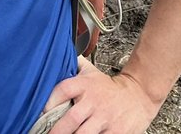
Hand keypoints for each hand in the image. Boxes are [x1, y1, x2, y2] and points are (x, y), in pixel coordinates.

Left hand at [44, 56, 160, 133]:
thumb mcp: (92, 73)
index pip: (63, 90)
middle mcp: (94, 101)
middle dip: (57, 131)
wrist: (139, 95)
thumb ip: (75, 66)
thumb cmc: (110, 88)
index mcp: (85, 85)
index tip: (41, 111)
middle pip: (71, 119)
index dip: (49, 101)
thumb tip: (58, 54)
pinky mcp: (116, 132)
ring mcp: (105, 118)